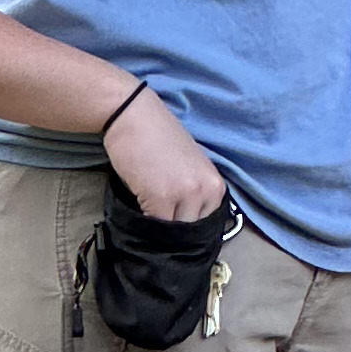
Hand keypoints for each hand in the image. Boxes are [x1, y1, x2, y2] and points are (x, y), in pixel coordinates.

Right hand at [103, 85, 226, 222]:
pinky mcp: (160, 198)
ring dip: (160, 233)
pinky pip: (154, 226)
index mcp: (216, 184)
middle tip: (157, 229)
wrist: (134, 117)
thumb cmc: (158, 139)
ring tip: (146, 222)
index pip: (206, 225)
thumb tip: (185, 226)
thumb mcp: (190, 169)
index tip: (173, 230)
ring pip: (174, 233)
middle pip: (191, 230)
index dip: (187, 230)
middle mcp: (206, 190)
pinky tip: (136, 216)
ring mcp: (185, 195)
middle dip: (174, 235)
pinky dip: (145, 227)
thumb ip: (194, 195)